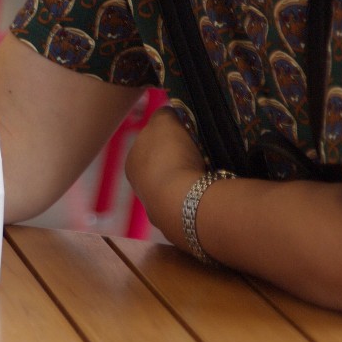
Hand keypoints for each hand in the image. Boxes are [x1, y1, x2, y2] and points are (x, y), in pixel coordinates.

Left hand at [123, 104, 205, 243]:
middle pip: (162, 169)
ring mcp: (160, 213)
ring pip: (176, 191)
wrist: (186, 203)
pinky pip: (192, 206)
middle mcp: (141, 191)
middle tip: (199, 154)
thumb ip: (163, 114)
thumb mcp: (164, 121)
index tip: (185, 136)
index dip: (167, 138)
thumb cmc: (170, 157)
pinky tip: (209, 194)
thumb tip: (166, 113)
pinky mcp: (180, 228)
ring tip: (208, 174)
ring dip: (189, 182)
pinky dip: (200, 200)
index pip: (148, 145)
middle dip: (178, 162)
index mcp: (132, 164)